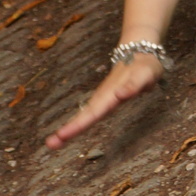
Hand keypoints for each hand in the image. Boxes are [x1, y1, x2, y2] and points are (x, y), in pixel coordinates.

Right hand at [44, 50, 162, 149]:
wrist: (138, 51)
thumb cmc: (144, 66)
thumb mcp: (145, 74)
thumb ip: (134, 85)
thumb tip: (119, 96)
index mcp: (112, 94)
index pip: (94, 112)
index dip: (79, 124)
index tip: (63, 135)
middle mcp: (104, 97)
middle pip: (85, 115)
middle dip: (68, 129)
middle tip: (50, 144)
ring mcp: (102, 98)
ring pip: (84, 115)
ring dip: (69, 128)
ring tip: (52, 143)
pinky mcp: (103, 101)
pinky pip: (88, 114)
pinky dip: (77, 123)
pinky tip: (64, 134)